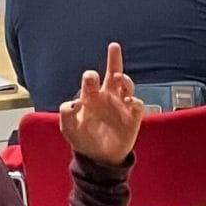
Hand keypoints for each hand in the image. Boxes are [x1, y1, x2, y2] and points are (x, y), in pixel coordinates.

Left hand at [60, 43, 144, 165]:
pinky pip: (138, 105)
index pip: (92, 80)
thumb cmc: (83, 139)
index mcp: (92, 97)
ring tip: (119, 78)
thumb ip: (67, 113)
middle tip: (113, 47)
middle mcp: (108, 97)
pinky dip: (136, 101)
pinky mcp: (133, 117)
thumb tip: (74, 102)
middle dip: (114, 59)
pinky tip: (130, 101)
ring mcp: (121, 105)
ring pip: (127, 85)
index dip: (91, 78)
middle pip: (113, 73)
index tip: (90, 80)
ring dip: (125, 80)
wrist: (99, 158)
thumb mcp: (69, 128)